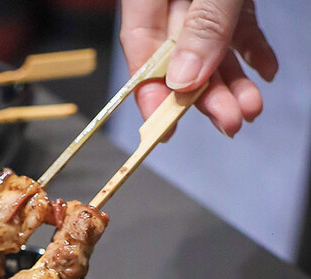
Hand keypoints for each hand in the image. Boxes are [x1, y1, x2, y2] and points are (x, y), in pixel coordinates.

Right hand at [119, 0, 277, 136]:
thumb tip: (185, 78)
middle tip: (229, 121)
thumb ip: (203, 23)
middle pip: (179, 55)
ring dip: (233, 82)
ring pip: (212, 47)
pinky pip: (239, 27)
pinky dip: (253, 51)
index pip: (140, 47)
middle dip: (205, 93)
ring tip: (251, 107)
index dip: (151, 92)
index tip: (165, 128)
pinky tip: (266, 71)